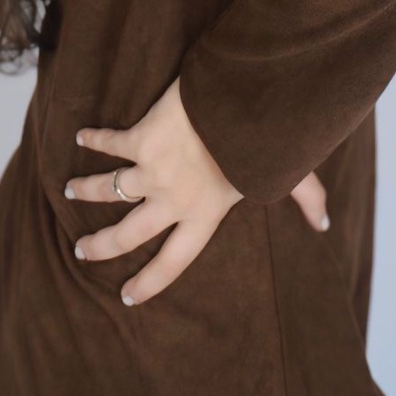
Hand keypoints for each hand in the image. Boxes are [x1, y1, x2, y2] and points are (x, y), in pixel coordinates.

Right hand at [64, 75, 330, 305]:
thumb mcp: (285, 176)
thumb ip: (306, 201)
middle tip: (82, 250)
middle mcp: (172, 200)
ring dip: (86, 190)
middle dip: (101, 245)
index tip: (128, 296)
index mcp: (204, 216)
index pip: (172, 262)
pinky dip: (93, 139)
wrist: (239, 100)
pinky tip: (80, 136)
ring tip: (69, 191)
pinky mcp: (141, 138)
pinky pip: (111, 142)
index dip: (149, 282)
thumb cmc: (262, 140)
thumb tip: (327, 225)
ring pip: (109, 189)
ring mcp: (152, 170)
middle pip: (127, 234)